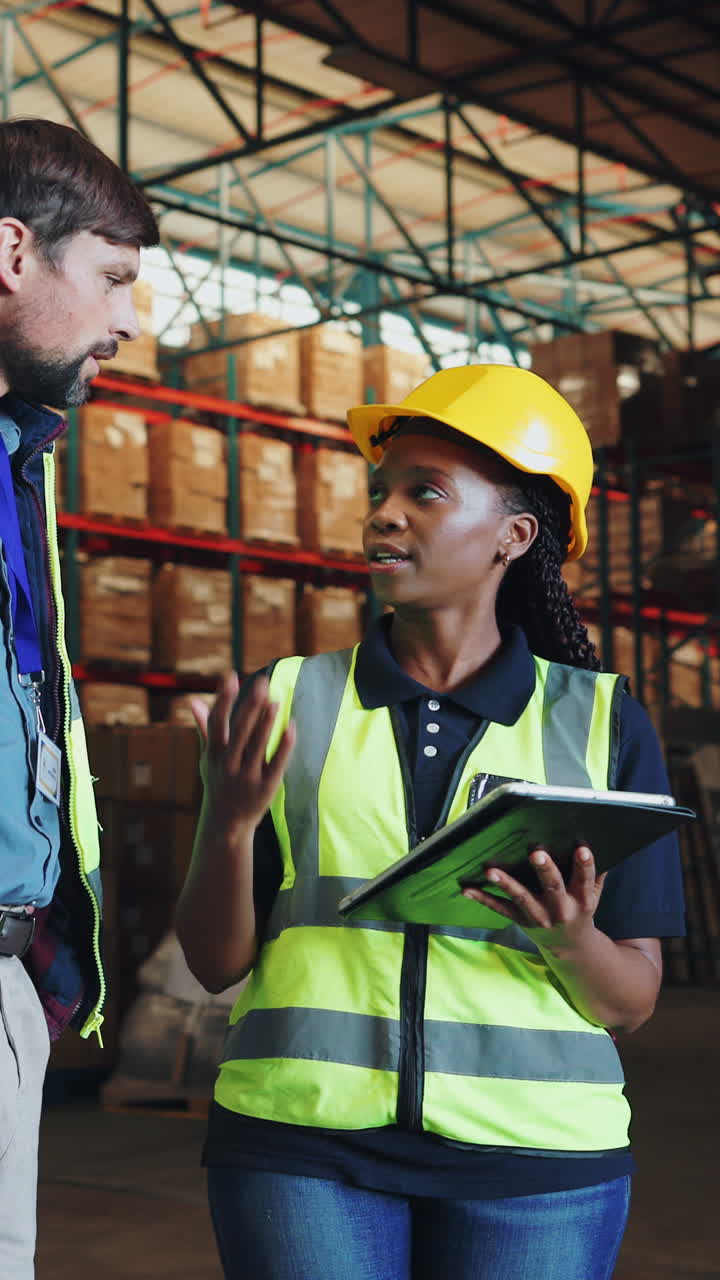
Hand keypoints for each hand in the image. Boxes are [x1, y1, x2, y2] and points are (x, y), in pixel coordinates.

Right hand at [190, 673, 295, 844]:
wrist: (225, 825)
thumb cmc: (218, 783)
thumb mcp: (208, 757)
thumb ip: (204, 727)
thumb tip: (193, 699)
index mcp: (214, 754)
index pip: (217, 721)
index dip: (223, 698)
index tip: (231, 675)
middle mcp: (228, 764)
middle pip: (239, 730)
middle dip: (249, 705)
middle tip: (260, 682)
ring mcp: (246, 776)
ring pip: (257, 745)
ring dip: (266, 722)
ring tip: (275, 700)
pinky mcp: (265, 787)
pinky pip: (276, 763)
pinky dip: (284, 745)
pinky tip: (292, 726)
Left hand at [462, 845, 606, 950]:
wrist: (570, 947)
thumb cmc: (580, 910)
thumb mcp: (594, 894)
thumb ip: (596, 872)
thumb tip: (596, 841)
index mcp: (581, 900)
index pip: (584, 879)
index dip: (584, 865)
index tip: (582, 849)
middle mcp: (560, 909)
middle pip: (552, 887)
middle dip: (544, 870)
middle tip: (536, 853)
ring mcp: (539, 916)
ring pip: (521, 898)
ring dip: (505, 884)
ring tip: (491, 871)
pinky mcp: (521, 920)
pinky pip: (500, 909)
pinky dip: (483, 899)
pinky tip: (467, 889)